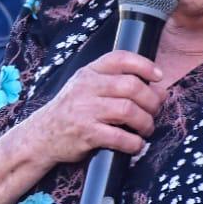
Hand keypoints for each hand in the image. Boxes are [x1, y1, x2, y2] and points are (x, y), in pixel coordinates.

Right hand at [14, 51, 164, 165]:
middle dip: (151, 100)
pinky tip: (136, 144)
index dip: (144, 65)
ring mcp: (85, 111)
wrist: (42, 135)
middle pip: (131, 86)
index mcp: (89, 73)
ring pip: (129, 110)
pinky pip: (120, 137)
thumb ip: (118, 83)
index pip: (120, 58)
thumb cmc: (72, 110)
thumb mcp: (87, 87)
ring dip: (145, 122)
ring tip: (146, 129)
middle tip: (154, 111)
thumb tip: (159, 90)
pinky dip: (134, 143)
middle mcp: (86, 88)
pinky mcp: (86, 134)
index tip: (158, 77)